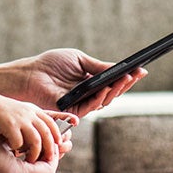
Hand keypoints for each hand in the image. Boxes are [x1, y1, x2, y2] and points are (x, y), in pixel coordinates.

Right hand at [0, 93, 76, 163]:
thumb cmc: (0, 113)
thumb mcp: (20, 114)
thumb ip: (31, 124)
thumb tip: (41, 143)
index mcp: (34, 111)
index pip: (52, 125)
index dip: (57, 138)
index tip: (58, 150)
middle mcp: (29, 114)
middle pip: (47, 134)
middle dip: (49, 150)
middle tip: (47, 162)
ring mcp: (20, 119)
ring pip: (36, 141)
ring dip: (34, 154)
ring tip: (30, 162)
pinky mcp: (9, 124)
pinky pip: (19, 142)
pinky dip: (18, 150)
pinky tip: (12, 154)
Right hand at [0, 126, 62, 172]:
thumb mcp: (2, 137)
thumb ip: (25, 141)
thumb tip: (45, 138)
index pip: (48, 171)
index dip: (54, 157)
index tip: (54, 145)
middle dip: (43, 163)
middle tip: (44, 148)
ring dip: (31, 168)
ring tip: (29, 152)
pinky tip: (14, 158)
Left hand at [19, 48, 146, 116]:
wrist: (32, 74)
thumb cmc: (52, 65)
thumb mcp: (79, 60)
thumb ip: (98, 66)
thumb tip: (119, 68)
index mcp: (92, 82)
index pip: (114, 82)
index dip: (127, 77)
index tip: (141, 70)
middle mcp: (90, 95)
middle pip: (113, 93)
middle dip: (126, 83)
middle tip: (136, 74)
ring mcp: (83, 104)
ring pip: (105, 100)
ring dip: (116, 90)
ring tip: (125, 78)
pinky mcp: (74, 111)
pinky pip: (90, 106)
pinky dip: (99, 97)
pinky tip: (105, 88)